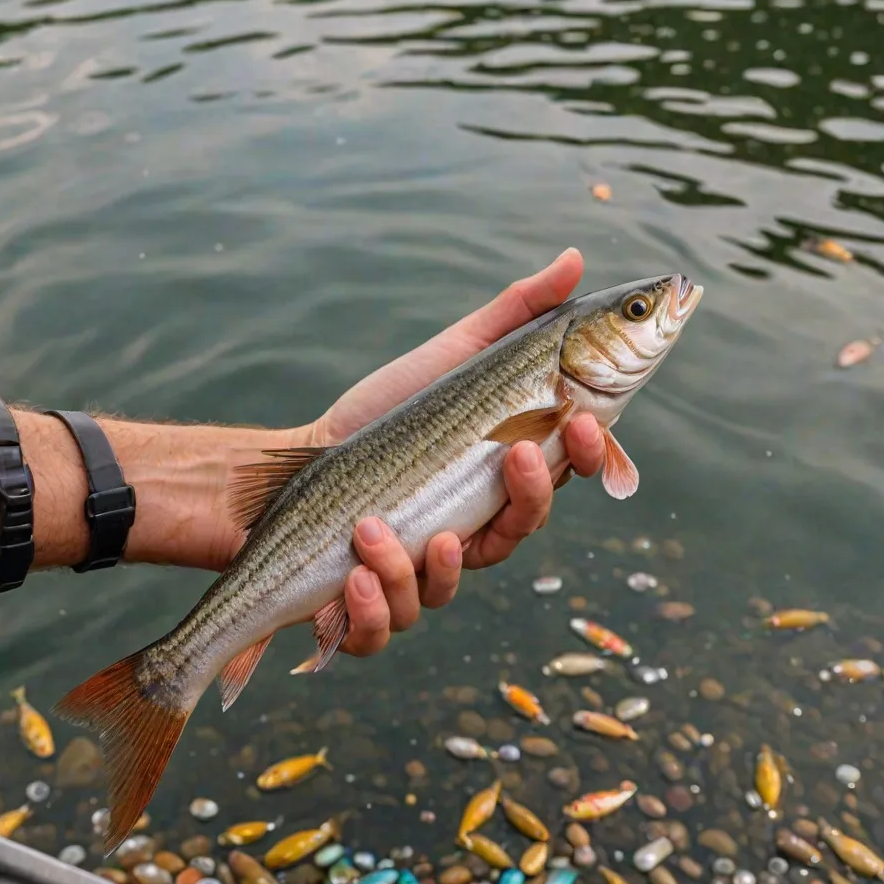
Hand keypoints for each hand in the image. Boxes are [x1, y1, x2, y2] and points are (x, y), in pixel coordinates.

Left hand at [306, 247, 606, 656]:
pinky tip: (353, 573)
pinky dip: (372, 607)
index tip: (580, 417)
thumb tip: (576, 256)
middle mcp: (474, 533)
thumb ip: (515, 314)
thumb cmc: (387, 415)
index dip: (584, 454)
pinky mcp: (368, 609)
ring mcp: (422, 575)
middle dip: (528, 496)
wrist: (299, 461)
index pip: (561, 475)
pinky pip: (384, 627)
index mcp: (502, 481)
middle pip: (521, 531)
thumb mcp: (450, 356)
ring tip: (375, 526)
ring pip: (448, 586)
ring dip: (423, 562)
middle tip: (518, 450)